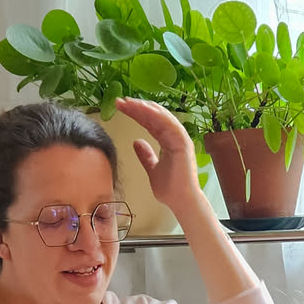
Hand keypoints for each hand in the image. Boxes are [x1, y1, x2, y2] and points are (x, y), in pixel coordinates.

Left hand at [114, 99, 204, 220]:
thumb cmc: (169, 189)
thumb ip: (145, 155)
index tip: (121, 108)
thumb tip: (136, 142)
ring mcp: (180, 139)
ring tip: (128, 102)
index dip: (135, 114)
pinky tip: (143, 108)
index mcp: (168, 141)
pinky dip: (157, 115)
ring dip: (144, 107)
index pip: (150, 123)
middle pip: (154, 117)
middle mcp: (174, 137)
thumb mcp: (151, 169)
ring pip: (161, 117)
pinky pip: (169, 124)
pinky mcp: (183, 143)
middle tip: (120, 101)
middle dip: (137, 107)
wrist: (180, 201)